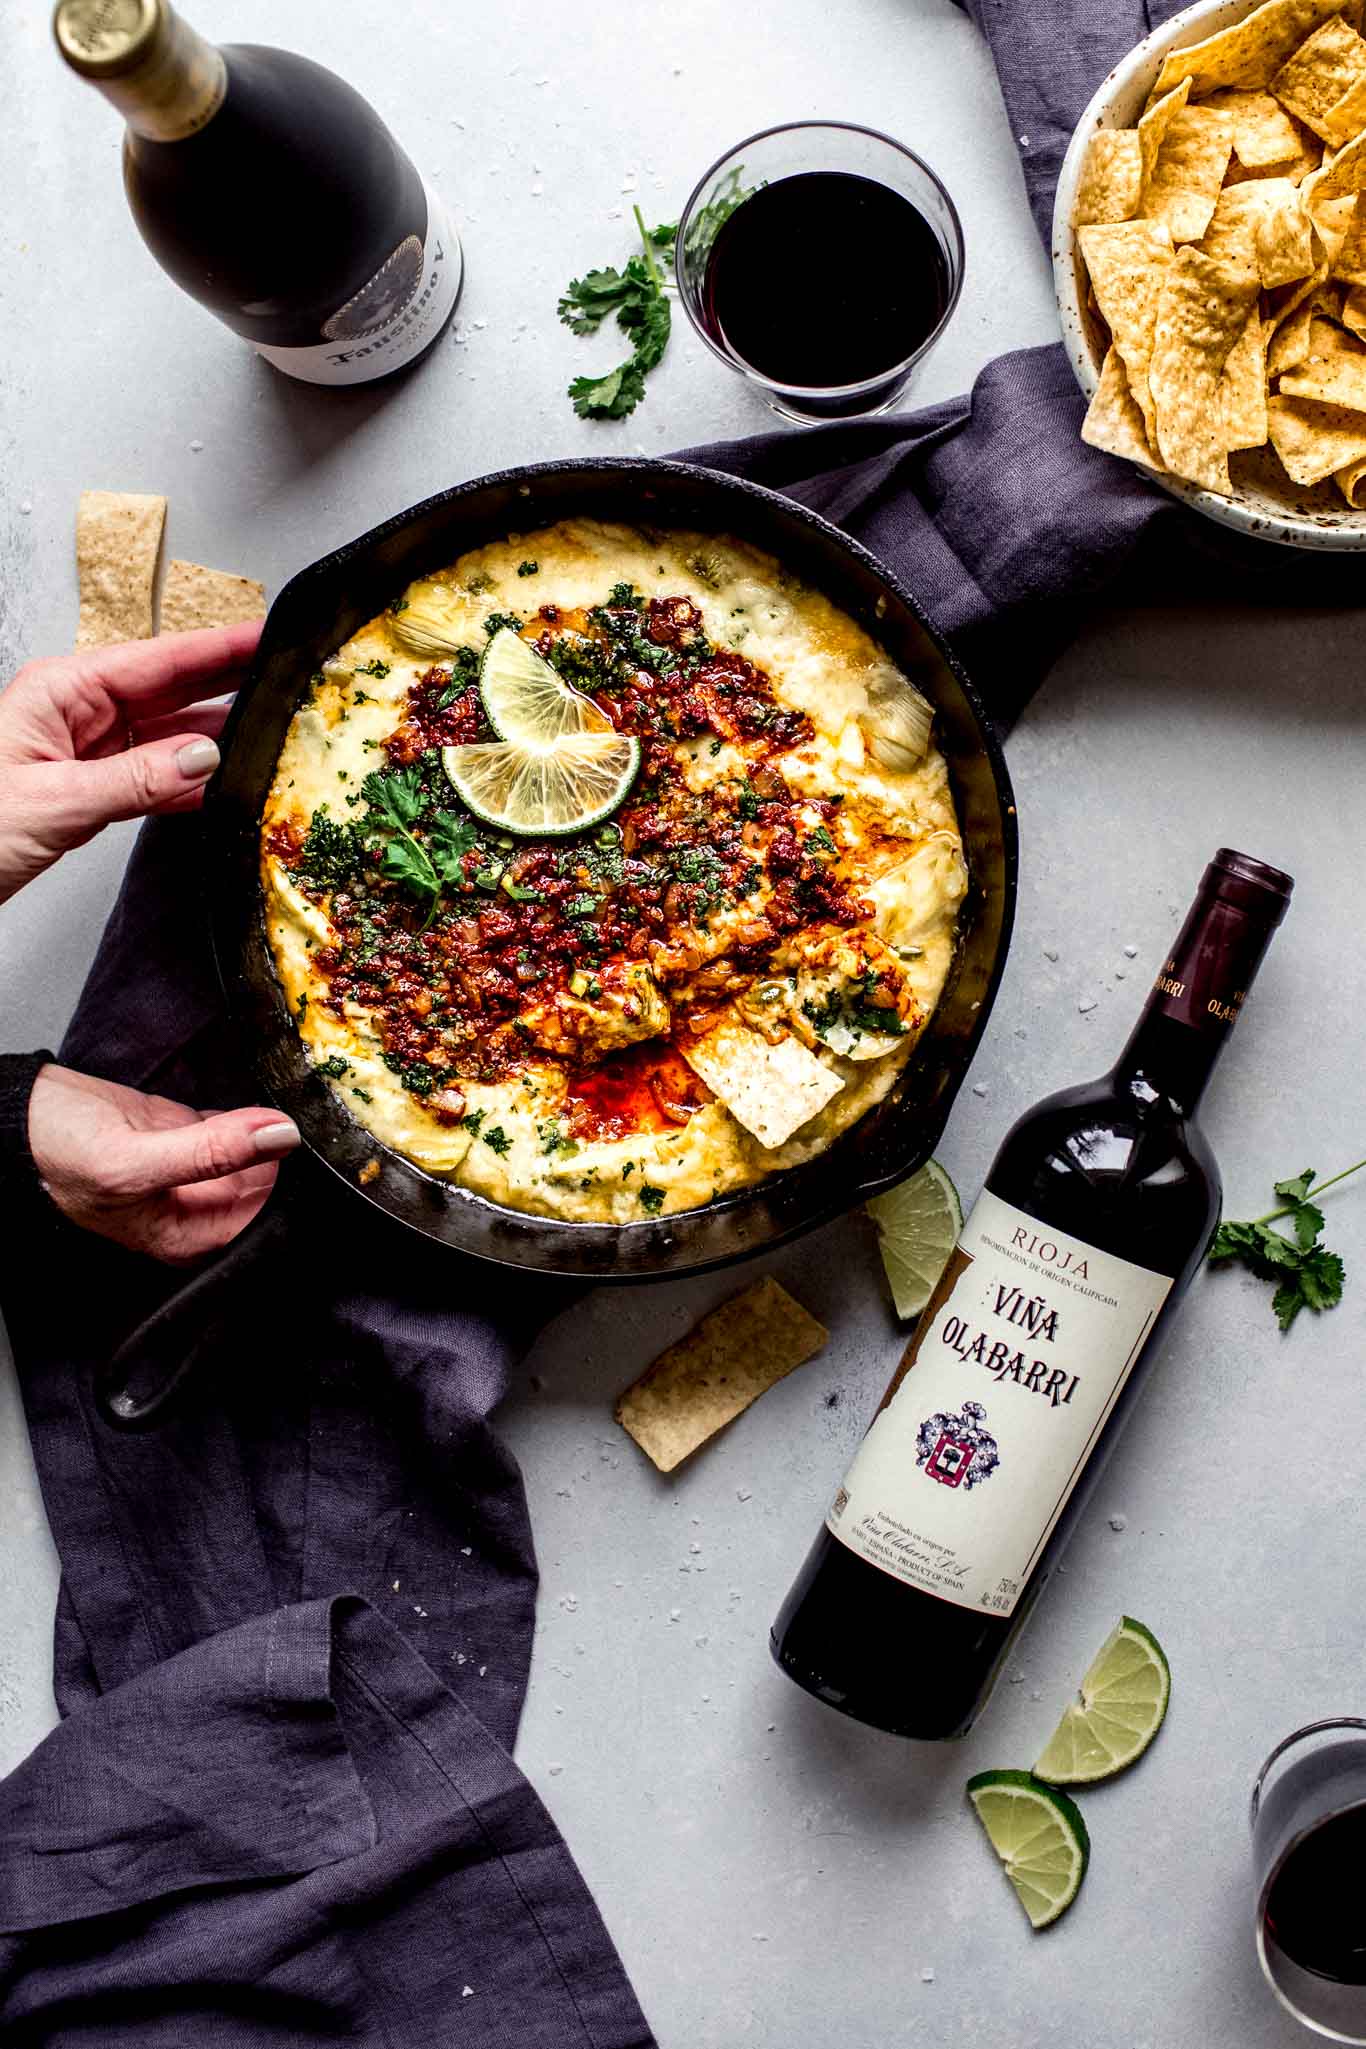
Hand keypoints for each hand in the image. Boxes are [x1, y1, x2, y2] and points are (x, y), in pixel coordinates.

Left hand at [0, 620, 260, 903]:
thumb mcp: (54, 803)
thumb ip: (136, 781)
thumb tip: (203, 759)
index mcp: (60, 692)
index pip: (157, 660)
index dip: (217, 648)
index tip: (265, 636)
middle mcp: (75, 714)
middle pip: (168, 690)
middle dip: (227, 683)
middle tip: (288, 676)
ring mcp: (83, 752)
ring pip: (166, 736)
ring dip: (215, 741)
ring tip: (271, 734)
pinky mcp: (88, 791)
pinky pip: (152, 779)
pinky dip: (188, 785)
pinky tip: (224, 786)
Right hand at [28, 1063, 299, 1264]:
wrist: (21, 1114)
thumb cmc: (57, 1157)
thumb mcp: (134, 1161)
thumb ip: (209, 1152)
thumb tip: (277, 1136)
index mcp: (186, 1236)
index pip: (265, 1222)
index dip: (289, 1187)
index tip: (300, 1149)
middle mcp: (197, 1208)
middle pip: (269, 1187)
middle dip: (282, 1156)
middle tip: (298, 1121)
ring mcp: (195, 1168)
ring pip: (256, 1152)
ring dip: (270, 1130)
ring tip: (283, 1107)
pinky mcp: (189, 1133)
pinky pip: (237, 1127)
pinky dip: (248, 1114)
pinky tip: (254, 1104)